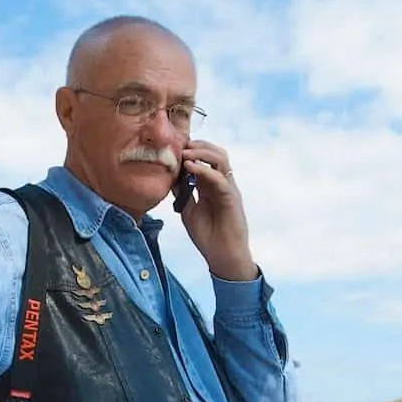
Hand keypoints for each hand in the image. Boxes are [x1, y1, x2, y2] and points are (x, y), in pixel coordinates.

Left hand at [176, 140, 257, 281]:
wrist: (223, 257)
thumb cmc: (208, 237)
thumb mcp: (188, 211)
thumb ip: (182, 194)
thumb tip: (169, 178)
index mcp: (211, 186)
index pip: (204, 159)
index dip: (190, 150)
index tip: (172, 147)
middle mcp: (221, 183)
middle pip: (215, 152)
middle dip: (197, 145)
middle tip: (178, 144)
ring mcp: (228, 188)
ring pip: (220, 158)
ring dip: (201, 152)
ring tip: (184, 153)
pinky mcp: (232, 197)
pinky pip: (220, 178)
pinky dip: (205, 170)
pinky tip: (190, 167)